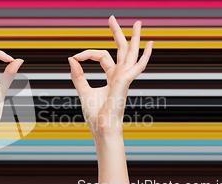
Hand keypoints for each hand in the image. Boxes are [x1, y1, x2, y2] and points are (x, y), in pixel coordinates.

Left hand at [68, 16, 152, 138]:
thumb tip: (71, 58)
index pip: (102, 56)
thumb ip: (78, 75)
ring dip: (134, 38)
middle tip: (112, 18)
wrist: (102, 128)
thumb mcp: (83, 91)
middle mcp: (121, 75)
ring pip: (131, 53)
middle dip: (117, 33)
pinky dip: (144, 57)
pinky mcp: (125, 83)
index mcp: (112, 77)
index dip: (88, 54)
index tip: (76, 56)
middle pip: (121, 49)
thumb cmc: (96, 115)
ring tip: (138, 23)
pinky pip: (136, 67)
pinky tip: (149, 46)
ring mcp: (125, 79)